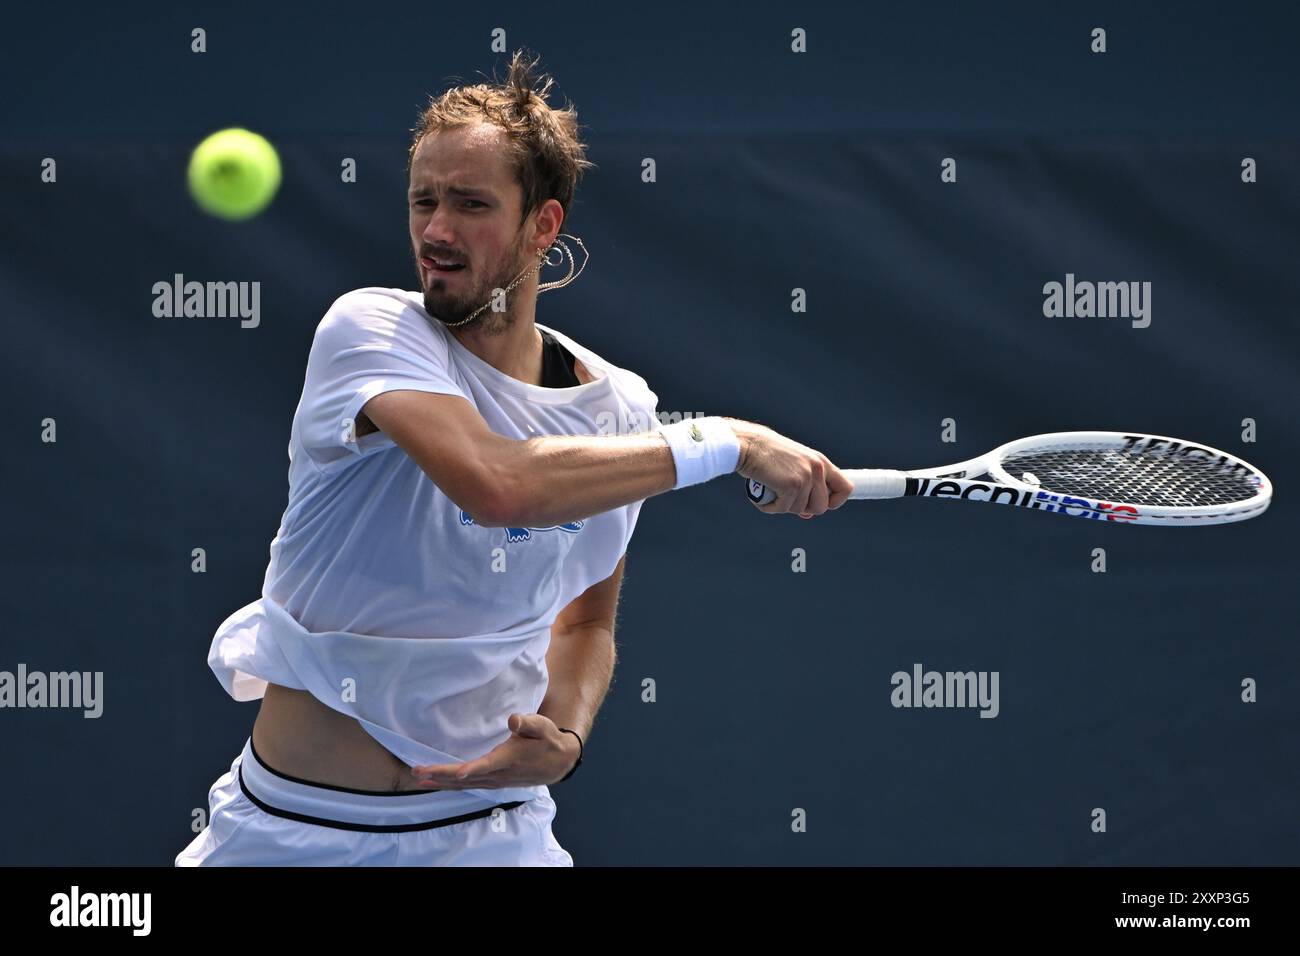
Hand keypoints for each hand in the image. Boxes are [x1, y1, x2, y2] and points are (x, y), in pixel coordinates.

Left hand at [409, 713, 579, 789]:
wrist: (557, 763)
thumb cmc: (547, 741)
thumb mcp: (542, 727)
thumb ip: (528, 723)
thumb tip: (513, 719)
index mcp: (508, 759)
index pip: (488, 765)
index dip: (473, 770)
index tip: (460, 773)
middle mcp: (498, 774)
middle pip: (466, 778)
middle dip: (441, 775)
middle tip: (418, 770)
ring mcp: (494, 781)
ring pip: (463, 785)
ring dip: (441, 782)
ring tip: (419, 778)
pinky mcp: (491, 782)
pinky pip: (467, 786)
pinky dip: (449, 785)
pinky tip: (436, 783)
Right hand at [728, 419, 853, 516]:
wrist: (748, 444)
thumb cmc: (766, 455)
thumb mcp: (793, 467)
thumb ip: (805, 487)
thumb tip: (808, 514)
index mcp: (820, 462)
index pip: (845, 488)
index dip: (835, 502)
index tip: (821, 505)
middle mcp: (817, 468)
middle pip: (822, 507)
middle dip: (804, 509)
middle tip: (787, 498)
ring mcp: (805, 477)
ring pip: (801, 510)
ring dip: (783, 506)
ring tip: (772, 491)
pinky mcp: (791, 485)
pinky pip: (783, 509)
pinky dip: (770, 507)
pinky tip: (764, 494)